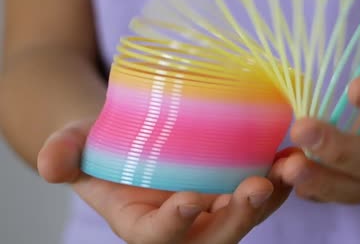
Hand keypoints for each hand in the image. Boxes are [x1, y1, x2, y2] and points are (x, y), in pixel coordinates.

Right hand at [37, 119, 291, 243]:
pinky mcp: (236, 187)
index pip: (158, 238)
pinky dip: (283, 176)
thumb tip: (49, 164)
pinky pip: (266, 191)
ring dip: (273, 195)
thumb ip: (64, 155)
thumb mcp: (77, 147)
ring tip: (289, 166)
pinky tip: (296, 151)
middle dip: (238, 216)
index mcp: (144, 225)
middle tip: (255, 188)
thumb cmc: (103, 147)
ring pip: (249, 215)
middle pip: (217, 235)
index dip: (171, 226)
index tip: (186, 202)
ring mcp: (216, 208)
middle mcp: (187, 225)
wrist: (135, 138)